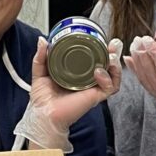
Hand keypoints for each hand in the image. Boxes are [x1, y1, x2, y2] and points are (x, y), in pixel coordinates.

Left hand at [16, 36, 122, 150]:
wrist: (43, 115)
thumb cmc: (43, 100)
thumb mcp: (40, 73)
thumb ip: (40, 57)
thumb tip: (42, 40)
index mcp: (78, 74)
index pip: (95, 59)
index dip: (101, 49)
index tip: (101, 39)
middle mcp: (88, 81)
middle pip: (108, 66)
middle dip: (114, 54)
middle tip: (112, 45)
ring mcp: (93, 89)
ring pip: (113, 76)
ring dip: (115, 65)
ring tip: (110, 57)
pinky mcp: (95, 97)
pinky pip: (110, 88)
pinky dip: (108, 78)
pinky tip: (99, 72)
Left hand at [127, 36, 155, 119]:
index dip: (155, 55)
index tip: (148, 41)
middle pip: (150, 76)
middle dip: (142, 57)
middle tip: (138, 40)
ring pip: (146, 80)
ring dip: (138, 62)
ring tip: (134, 46)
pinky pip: (146, 82)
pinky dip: (137, 71)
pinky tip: (130, 60)